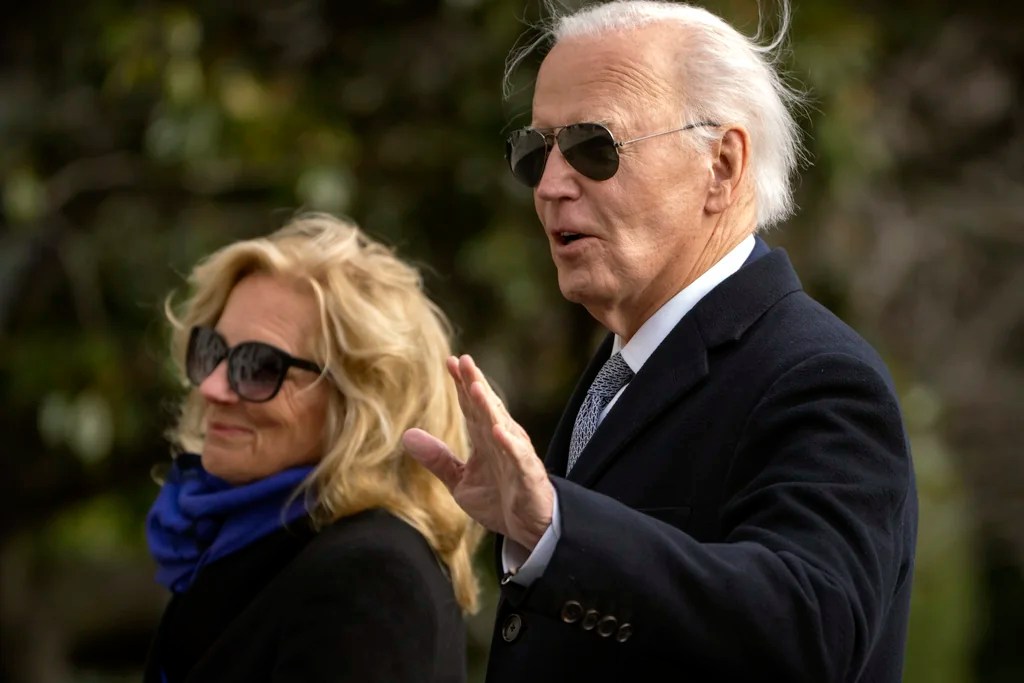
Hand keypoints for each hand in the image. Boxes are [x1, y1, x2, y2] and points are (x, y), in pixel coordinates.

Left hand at [402, 354, 553, 549]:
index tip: (450, 361)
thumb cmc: (499, 500)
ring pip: (501, 426)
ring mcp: (516, 455)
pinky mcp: (527, 474)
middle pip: (486, 408)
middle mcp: (502, 440)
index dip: (461, 385)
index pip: (471, 407)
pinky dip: (509, 444)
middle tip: (463, 360)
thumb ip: (437, 459)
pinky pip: (518, 457)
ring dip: (489, 406)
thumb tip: (407, 435)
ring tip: (476, 387)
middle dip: (475, 383)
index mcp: (485, 439)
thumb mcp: (459, 481)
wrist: (529, 529)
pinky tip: (498, 430)